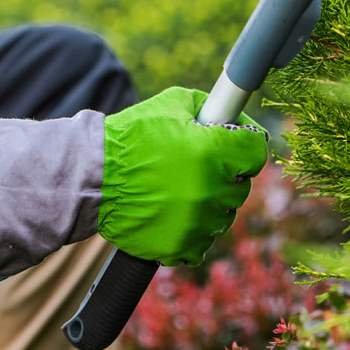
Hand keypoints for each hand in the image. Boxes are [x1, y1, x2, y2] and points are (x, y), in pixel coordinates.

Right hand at [98, 87, 267, 264]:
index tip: (232, 146)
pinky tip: (174, 215)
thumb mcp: (174, 104)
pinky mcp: (181, 246)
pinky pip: (203, 243)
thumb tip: (234, 115)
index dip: (244, 145)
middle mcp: (211, 190)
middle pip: (241, 185)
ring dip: (210, 203)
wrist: (92, 177)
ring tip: (180, 191)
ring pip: (223, 215)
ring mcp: (197, 222)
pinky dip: (193, 232)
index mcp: (214, 152)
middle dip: (225, 174)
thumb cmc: (131, 137)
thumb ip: (211, 107)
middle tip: (197, 167)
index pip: (257, 151)